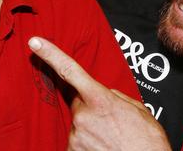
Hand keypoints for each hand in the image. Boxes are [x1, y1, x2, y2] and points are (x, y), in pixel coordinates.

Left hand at [28, 37, 170, 150]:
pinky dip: (89, 144)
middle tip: (112, 122)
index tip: (35, 42)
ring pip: (79, 124)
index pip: (70, 70)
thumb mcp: (137, 109)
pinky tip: (104, 147)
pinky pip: (78, 142)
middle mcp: (83, 117)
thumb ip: (115, 96)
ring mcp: (76, 137)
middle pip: (79, 104)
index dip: (50, 54)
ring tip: (112, 138)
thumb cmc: (147, 142)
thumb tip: (103, 94)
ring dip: (92, 129)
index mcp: (100, 99)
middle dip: (91, 108)